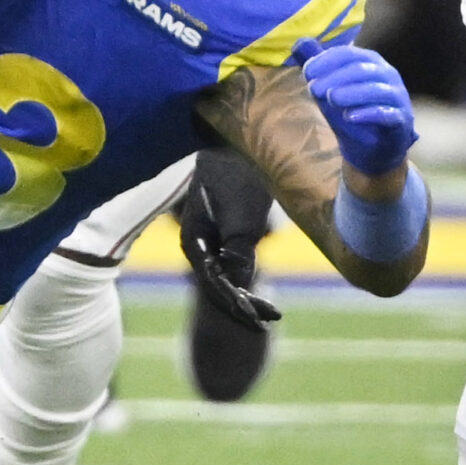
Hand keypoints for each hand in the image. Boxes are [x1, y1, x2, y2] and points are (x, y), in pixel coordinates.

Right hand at [177, 149, 281, 333]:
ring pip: (224, 275)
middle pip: (218, 284)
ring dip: (244, 292)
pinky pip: (230, 261)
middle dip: (242, 303)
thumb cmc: (237, 173)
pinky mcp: (219, 232)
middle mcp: (197, 244)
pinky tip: (258, 285)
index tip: (258, 321)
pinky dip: (245, 274)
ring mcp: (206, 239)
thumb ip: (239, 250)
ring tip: (269, 311)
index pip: (215, 284)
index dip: (237, 304)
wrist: (232, 143)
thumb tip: (239, 283)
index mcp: (194, 241)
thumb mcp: (242, 214)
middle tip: (271, 319)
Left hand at [291, 38, 417, 176]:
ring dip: (352, 92)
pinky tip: (349, 117)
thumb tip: (298, 42)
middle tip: (313, 88)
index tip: (307, 73)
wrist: (371, 146)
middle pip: (362, 69)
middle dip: (335, 77)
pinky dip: (369, 114)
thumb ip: (317, 65)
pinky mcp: (401, 120)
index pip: (348, 54)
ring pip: (377, 90)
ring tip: (331, 98)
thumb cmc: (350, 109)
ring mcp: (397, 97)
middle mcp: (387, 75)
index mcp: (370, 62)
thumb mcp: (329, 87)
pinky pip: (388, 114)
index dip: (326, 60)